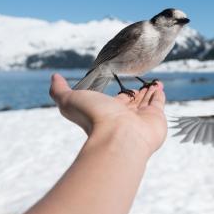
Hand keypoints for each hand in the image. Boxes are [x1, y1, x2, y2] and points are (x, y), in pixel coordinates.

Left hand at [49, 74, 166, 153]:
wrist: (118, 136)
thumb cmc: (94, 119)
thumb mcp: (70, 100)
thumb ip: (59, 90)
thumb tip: (54, 77)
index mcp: (108, 112)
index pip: (117, 101)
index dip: (120, 93)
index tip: (124, 84)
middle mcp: (125, 116)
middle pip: (133, 102)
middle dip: (137, 93)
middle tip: (141, 83)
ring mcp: (141, 118)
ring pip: (146, 101)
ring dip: (149, 91)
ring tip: (154, 82)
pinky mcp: (156, 117)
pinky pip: (158, 102)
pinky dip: (159, 94)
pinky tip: (159, 86)